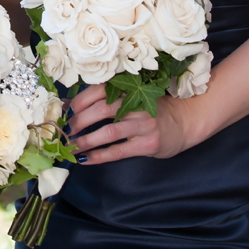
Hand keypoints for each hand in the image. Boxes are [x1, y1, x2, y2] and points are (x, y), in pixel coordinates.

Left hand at [67, 83, 197, 164]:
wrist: (183, 122)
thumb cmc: (151, 109)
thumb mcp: (131, 99)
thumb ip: (105, 99)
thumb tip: (69, 104)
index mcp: (129, 89)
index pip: (99, 90)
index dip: (79, 101)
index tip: (66, 111)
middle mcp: (136, 104)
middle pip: (101, 110)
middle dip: (79, 121)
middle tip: (65, 131)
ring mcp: (143, 124)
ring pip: (108, 132)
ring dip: (86, 140)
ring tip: (71, 146)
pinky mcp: (148, 144)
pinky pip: (118, 151)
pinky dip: (99, 156)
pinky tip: (85, 159)